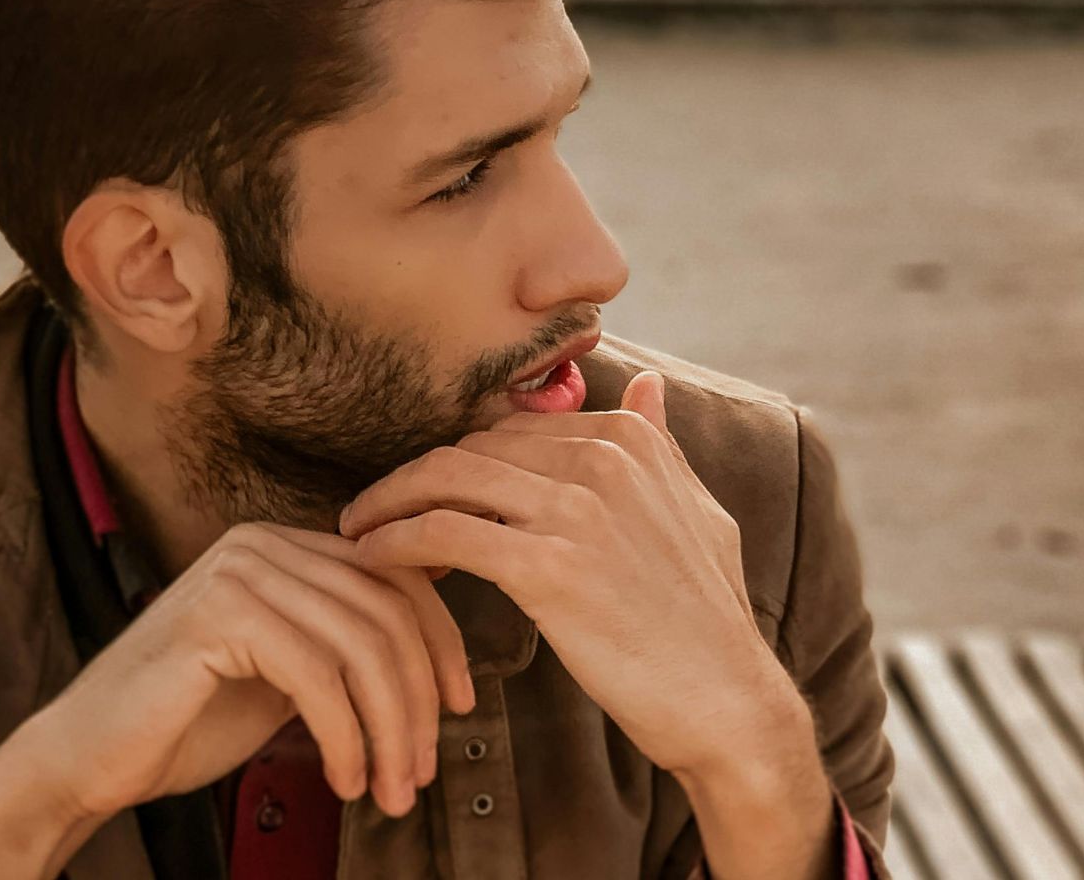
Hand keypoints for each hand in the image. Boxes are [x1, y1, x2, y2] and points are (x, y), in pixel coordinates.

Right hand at [0, 522, 474, 877]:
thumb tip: (437, 660)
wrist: (87, 756)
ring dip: (390, 730)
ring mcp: (237, 572)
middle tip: (420, 772)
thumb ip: (345, 651)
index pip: (396, 576)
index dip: (443, 643)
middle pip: (387, 611)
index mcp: (282, 546)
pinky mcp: (217, 614)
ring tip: (391, 790)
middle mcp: (260, 543)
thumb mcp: (289, 676)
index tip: (460, 708)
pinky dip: (346, 737)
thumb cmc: (184, 722)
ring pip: (361, 646)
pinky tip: (345, 778)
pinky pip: (317, 676)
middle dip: (419, 701)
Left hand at [339, 371, 803, 779]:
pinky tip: (372, 559)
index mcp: (630, 439)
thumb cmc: (704, 618)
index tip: (423, 492)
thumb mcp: (695, 511)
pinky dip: (394, 541)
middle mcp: (604, 458)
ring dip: (387, 503)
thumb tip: (648, 382)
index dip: (459, 460)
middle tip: (372, 509)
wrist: (726, 701)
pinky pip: (442, 533)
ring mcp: (577, 509)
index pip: (511, 429)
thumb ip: (660, 445)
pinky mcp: (548, 566)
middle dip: (412, 477)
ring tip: (358, 530)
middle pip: (470, 448)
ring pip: (446, 479)